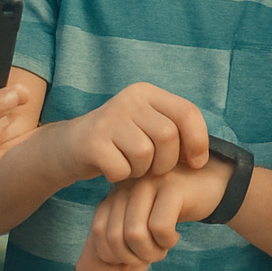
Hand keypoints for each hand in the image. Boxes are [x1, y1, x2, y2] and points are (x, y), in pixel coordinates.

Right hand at [67, 82, 209, 182]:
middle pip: (168, 136)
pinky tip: (113, 170)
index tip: (196, 163)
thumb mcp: (147, 127)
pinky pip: (122, 169)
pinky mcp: (92, 141)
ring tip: (131, 167)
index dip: (198, 141)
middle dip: (166, 162)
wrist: (69, 147)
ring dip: (141, 171)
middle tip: (152, 168)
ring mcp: (109, 118)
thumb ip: (175, 132)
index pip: (187, 112)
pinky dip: (121, 177)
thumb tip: (202, 156)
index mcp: (147, 92)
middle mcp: (129, 98)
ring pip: (146, 154)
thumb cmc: (119, 142)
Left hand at [82, 156, 233, 266]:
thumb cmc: (174, 207)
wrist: (214, 183)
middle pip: (115, 236)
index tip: (134, 257)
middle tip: (153, 254)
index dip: (114, 254)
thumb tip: (106, 260)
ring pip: (135, 234)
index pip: (99, 230)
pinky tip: (175, 236)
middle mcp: (130, 182)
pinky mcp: (172, 187)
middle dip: (134, 257)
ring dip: (151, 252)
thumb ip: (122, 229)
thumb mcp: (142, 216)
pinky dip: (167, 242)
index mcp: (118, 190)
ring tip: (163, 247)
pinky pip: (159, 228)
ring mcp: (150, 181)